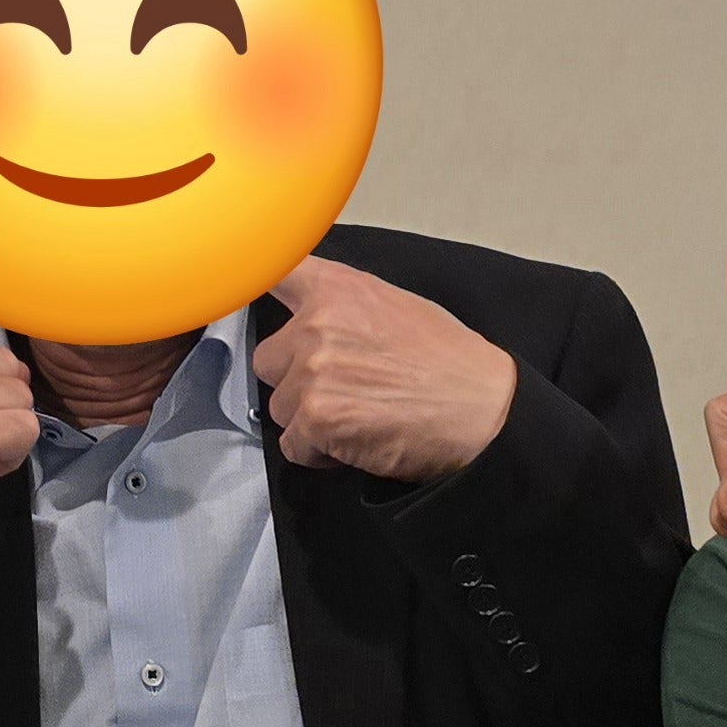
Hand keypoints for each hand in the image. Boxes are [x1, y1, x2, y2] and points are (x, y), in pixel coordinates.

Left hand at [254, 255, 516, 481]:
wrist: (483, 411)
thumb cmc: (451, 364)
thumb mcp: (397, 307)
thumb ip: (344, 305)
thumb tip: (310, 313)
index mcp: (338, 288)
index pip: (273, 273)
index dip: (255, 287)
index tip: (242, 292)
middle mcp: (317, 322)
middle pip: (268, 359)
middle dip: (296, 380)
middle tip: (345, 390)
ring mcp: (312, 370)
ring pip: (280, 405)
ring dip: (310, 419)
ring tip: (360, 416)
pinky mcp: (315, 416)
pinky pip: (293, 444)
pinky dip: (320, 452)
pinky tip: (358, 441)